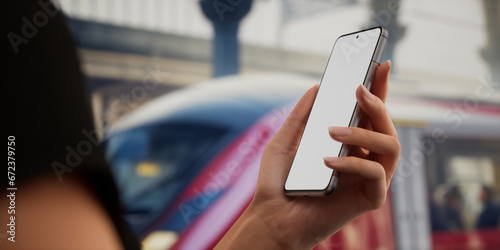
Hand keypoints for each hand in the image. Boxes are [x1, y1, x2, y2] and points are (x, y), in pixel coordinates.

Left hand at [215, 61, 398, 248]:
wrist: (271, 216)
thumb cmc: (278, 182)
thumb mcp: (284, 140)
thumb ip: (301, 115)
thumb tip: (317, 86)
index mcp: (348, 145)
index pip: (370, 114)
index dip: (379, 89)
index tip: (380, 63)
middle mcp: (363, 159)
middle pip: (388, 126)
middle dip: (378, 103)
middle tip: (358, 90)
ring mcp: (369, 179)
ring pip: (391, 146)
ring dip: (366, 133)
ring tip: (333, 131)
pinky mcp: (370, 199)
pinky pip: (376, 175)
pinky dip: (354, 163)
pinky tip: (328, 161)